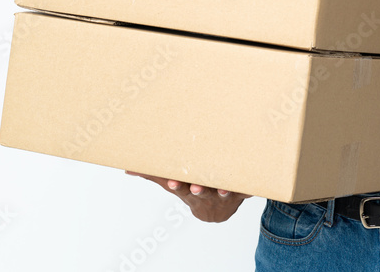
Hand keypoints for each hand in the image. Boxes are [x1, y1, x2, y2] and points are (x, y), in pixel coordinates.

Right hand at [125, 170, 252, 222]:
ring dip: (223, 191)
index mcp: (188, 191)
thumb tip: (128, 169)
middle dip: (198, 189)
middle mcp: (205, 194)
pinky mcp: (239, 193)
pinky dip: (247, 190)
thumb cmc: (192, 192)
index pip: (180, 189)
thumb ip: (153, 175)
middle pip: (201, 192)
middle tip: (196, 186)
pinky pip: (245, 192)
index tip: (174, 182)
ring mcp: (221, 194)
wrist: (217, 211)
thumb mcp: (173, 186)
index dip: (177, 186)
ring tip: (223, 188)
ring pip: (222, 194)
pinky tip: (251, 187)